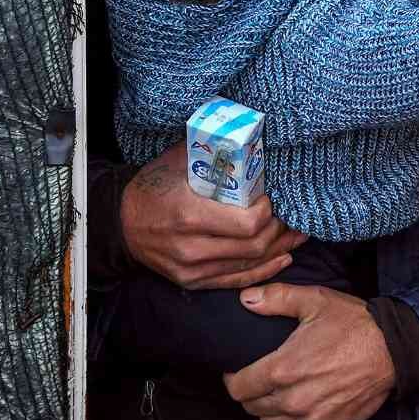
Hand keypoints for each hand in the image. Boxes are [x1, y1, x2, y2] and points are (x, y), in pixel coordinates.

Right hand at [120, 142, 306, 289]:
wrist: (121, 223)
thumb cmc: (153, 187)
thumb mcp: (177, 162)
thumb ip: (213, 152)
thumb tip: (250, 137)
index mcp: (189, 214)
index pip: (247, 223)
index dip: (269, 212)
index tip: (272, 197)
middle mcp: (191, 247)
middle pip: (253, 246)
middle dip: (279, 230)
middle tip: (292, 214)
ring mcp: (192, 270)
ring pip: (249, 265)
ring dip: (279, 249)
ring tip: (297, 234)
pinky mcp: (193, 282)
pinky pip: (236, 280)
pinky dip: (263, 270)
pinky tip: (283, 257)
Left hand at [224, 284, 394, 419]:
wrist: (392, 349)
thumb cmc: (353, 323)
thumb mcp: (314, 300)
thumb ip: (276, 298)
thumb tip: (245, 298)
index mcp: (282, 368)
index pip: (238, 387)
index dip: (233, 377)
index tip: (239, 369)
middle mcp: (292, 399)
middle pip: (251, 406)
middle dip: (250, 391)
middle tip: (259, 378)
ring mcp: (309, 418)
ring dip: (266, 410)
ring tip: (274, 393)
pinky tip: (287, 414)